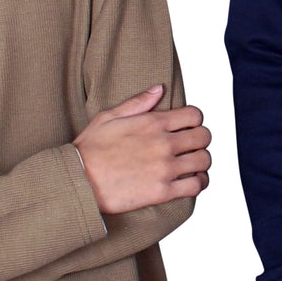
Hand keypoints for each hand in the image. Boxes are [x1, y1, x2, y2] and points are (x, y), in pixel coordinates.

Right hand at [73, 85, 211, 213]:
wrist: (77, 182)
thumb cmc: (89, 151)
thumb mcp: (108, 117)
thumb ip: (138, 102)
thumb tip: (159, 89)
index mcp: (153, 123)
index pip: (194, 115)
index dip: (195, 121)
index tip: (188, 128)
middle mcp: (164, 143)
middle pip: (204, 137)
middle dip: (201, 141)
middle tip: (191, 147)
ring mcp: (165, 168)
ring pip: (204, 161)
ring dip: (201, 162)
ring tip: (193, 165)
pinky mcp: (162, 191)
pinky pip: (196, 186)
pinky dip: (199, 183)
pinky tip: (193, 182)